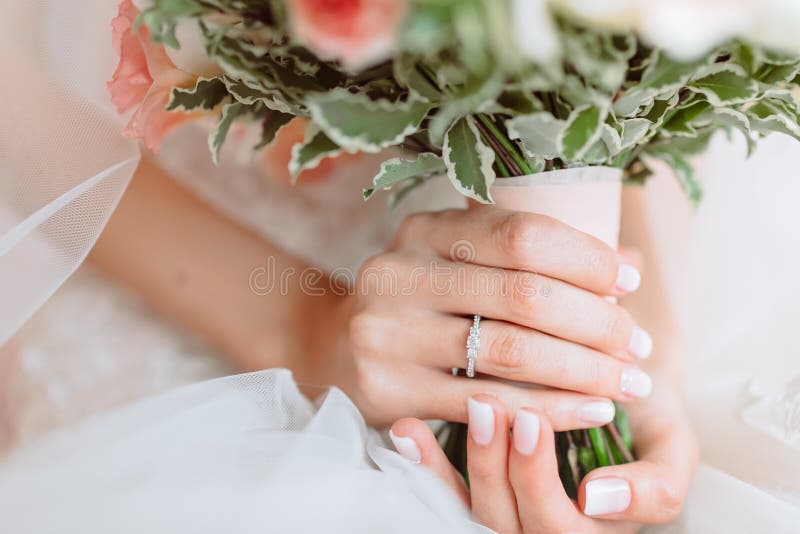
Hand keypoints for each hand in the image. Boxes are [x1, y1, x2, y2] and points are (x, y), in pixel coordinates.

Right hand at [314, 206, 652, 426]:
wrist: (335, 348)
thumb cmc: (421, 301)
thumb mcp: (462, 263)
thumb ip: (535, 260)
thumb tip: (627, 265)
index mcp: (424, 230)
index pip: (521, 232)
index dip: (587, 257)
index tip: (628, 283)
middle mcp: (399, 273)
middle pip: (524, 294)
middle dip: (598, 323)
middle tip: (638, 346)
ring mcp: (388, 333)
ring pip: (512, 352)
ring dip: (586, 371)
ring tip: (627, 383)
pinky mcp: (388, 390)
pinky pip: (488, 404)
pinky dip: (551, 411)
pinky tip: (590, 412)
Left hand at [390, 390, 696, 532]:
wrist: (611, 388)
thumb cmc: (644, 419)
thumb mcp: (673, 449)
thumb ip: (660, 484)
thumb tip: (598, 499)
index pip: (566, 532)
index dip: (545, 488)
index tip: (553, 448)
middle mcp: (547, 531)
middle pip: (514, 525)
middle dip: (509, 470)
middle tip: (513, 411)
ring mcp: (507, 514)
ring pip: (475, 513)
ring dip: (468, 463)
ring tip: (478, 408)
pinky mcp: (474, 490)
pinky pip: (443, 492)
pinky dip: (424, 463)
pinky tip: (408, 429)